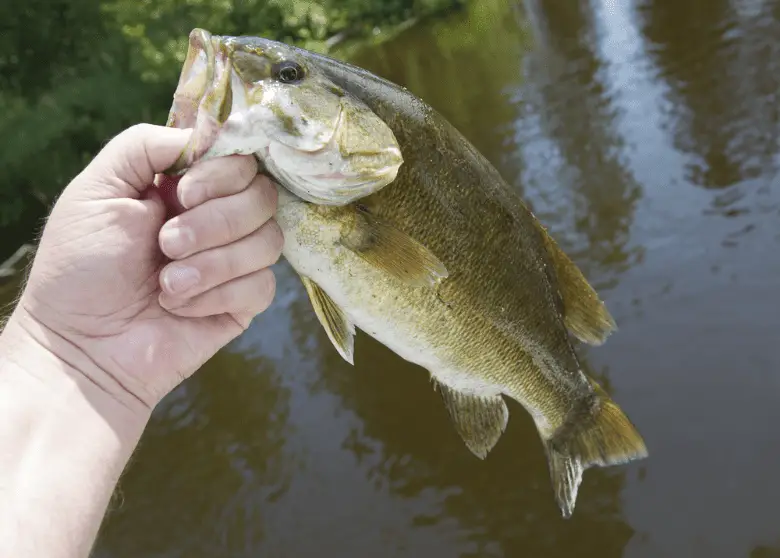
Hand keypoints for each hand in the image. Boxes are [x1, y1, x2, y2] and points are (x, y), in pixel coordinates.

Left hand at [8, 123, 281, 409]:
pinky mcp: (243, 303)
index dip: (222, 173)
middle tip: (167, 243)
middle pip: (263, 196)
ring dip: (213, 262)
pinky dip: (218, 294)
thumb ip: (145, 146)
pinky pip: (262, 286)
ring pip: (269, 241)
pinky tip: (181, 306)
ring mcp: (234, 261)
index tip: (182, 193)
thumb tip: (203, 138)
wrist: (81, 345)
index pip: (241, 159)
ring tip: (167, 283)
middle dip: (214, 221)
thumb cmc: (81, 266)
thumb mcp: (98, 189)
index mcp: (187, 186)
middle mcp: (217, 218)